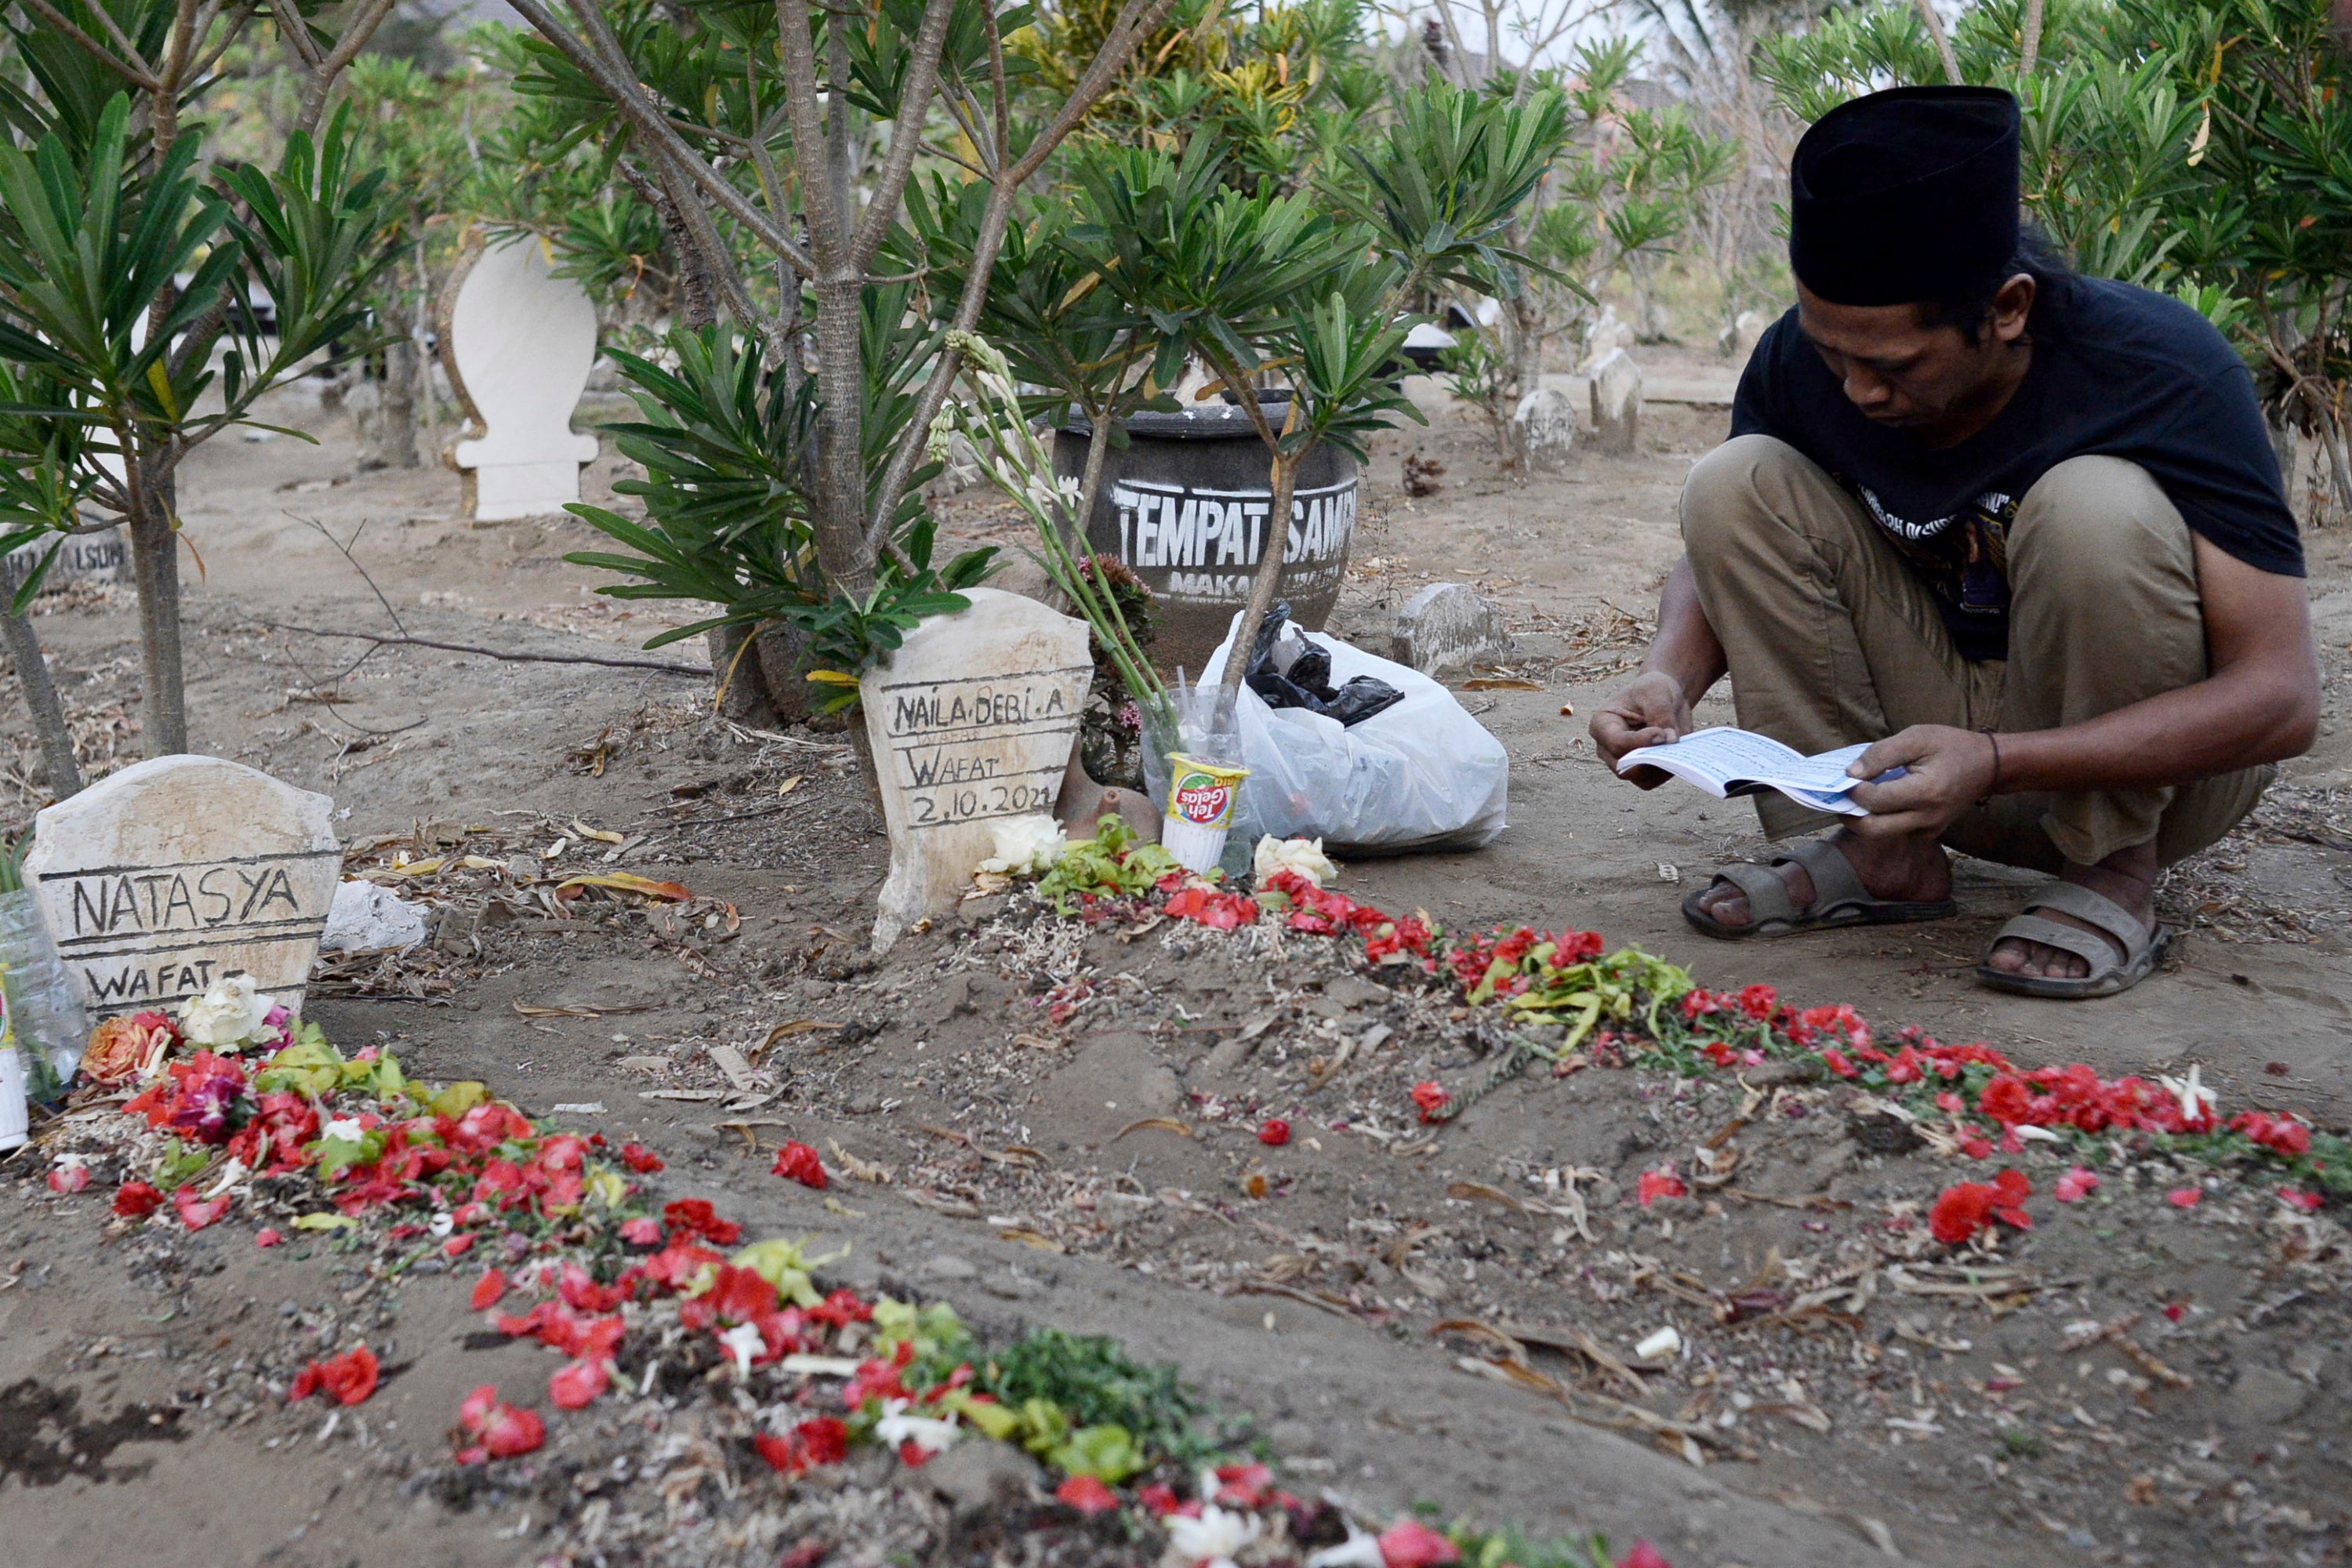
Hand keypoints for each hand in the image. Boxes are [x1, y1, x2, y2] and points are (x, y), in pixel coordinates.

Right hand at [1591, 671, 1691, 787]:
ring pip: (1639, 778)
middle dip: (1652, 759)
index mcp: (1602, 724)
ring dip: (1661, 766)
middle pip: (1625, 766)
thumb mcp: (1657, 693)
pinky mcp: (1638, 772)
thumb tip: (1670, 740)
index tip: (1662, 734)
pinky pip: (1650, 781)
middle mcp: (1606, 748)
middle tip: (1674, 743)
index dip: (1640, 742)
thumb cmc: (1653, 690)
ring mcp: (1621, 762)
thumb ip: (1661, 714)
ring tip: (1677, 745)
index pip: (1616, 743)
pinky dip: (1666, 772)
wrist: (1662, 698)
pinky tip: (1676, 753)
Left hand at [1844, 725, 1997, 838]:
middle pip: (1874, 829)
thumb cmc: (1952, 746)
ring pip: (1883, 834)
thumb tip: (1851, 773)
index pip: (1876, 800)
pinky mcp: (1930, 832)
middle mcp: (1928, 818)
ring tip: (1853, 799)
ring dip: (1863, 819)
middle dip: (1849, 815)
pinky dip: (1881, 819)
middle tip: (1838, 799)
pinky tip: (1875, 802)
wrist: (1988, 765)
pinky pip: (1897, 831)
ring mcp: (1930, 829)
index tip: (1845, 777)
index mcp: (1926, 793)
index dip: (1854, 790)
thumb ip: (1881, 754)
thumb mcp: (1917, 738)